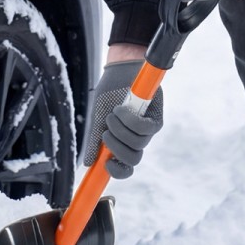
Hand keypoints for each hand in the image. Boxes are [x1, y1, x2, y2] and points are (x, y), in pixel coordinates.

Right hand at [82, 59, 163, 178]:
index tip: (105, 165)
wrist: (119, 72)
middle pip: (133, 159)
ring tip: (113, 114)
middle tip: (106, 133)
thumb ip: (94, 141)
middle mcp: (137, 140)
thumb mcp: (97, 118)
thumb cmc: (109, 94)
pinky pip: (146, 128)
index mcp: (122, 144)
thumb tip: (89, 163)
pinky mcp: (156, 119)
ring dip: (121, 130)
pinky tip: (122, 110)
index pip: (125, 168)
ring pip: (138, 144)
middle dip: (117, 149)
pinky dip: (131, 121)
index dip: (118, 172)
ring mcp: (148, 131)